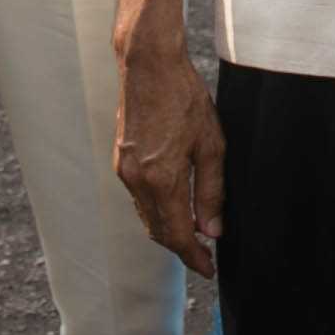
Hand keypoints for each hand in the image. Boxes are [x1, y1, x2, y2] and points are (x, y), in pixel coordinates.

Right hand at [113, 43, 225, 277]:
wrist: (148, 66)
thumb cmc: (183, 98)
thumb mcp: (211, 145)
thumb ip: (212, 191)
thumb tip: (212, 229)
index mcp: (162, 178)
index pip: (178, 235)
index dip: (194, 258)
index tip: (209, 268)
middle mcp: (138, 180)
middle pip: (159, 231)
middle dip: (182, 248)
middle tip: (205, 255)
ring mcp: (125, 170)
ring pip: (147, 216)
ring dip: (169, 229)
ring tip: (194, 232)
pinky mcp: (121, 160)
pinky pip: (139, 198)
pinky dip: (157, 210)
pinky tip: (174, 204)